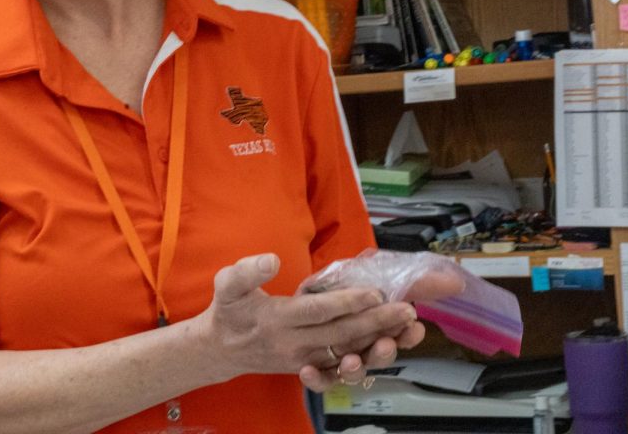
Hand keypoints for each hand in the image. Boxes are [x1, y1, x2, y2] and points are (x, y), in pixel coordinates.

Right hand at [193, 254, 419, 384]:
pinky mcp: (310, 367)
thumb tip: (270, 260)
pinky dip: (366, 362)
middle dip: (377, 323)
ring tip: (406, 331)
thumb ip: (246, 271)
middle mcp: (293, 344)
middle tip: (407, 311)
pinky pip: (341, 368)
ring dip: (379, 344)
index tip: (375, 293)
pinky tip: (388, 349)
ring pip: (346, 354)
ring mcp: (303, 359)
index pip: (318, 312)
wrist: (220, 350)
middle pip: (341, 335)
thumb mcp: (226, 284)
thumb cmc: (228, 311)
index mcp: (276, 320)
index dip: (348, 303)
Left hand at [297, 266, 464, 391]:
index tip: (414, 327)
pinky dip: (316, 379)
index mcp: (375, 323)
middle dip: (386, 349)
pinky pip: (318, 379)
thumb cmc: (334, 287)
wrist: (289, 307)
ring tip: (351, 360)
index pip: (398, 334)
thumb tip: (455, 280)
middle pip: (377, 353)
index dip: (407, 334)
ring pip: (352, 371)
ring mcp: (337, 356)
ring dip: (355, 368)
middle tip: (387, 343)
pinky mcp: (314, 367)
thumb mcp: (368, 272)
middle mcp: (360, 343)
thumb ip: (411, 280)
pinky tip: (308, 370)